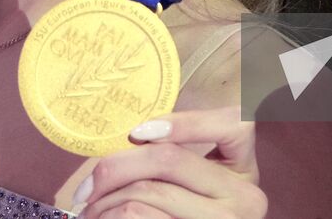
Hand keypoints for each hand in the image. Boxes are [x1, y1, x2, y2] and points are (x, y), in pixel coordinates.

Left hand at [73, 106, 266, 218]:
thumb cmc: (189, 216)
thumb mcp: (201, 185)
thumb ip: (178, 158)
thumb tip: (132, 138)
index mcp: (245, 171)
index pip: (233, 124)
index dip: (185, 122)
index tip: (137, 132)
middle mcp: (245, 199)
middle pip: (168, 158)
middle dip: (116, 166)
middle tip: (86, 186)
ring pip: (147, 193)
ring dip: (106, 201)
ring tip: (91, 209)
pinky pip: (142, 218)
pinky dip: (112, 217)